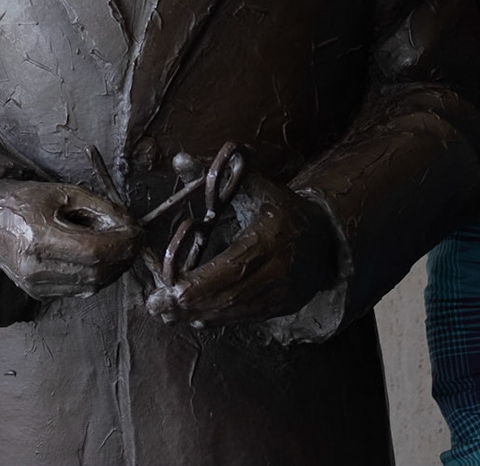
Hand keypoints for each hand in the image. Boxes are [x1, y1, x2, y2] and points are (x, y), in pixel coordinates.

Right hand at [0, 179, 141, 299]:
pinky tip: (102, 258)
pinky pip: (80, 290)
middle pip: (96, 273)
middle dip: (124, 257)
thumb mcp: (64, 192)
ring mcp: (36, 285)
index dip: (122, 244)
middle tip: (135, 238)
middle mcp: (36, 268)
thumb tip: (128, 225)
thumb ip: (99, 208)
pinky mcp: (38, 293)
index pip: (94, 251)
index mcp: (39, 238)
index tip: (137, 231)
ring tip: (119, 246)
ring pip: (92, 286)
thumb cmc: (25, 200)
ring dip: (114, 268)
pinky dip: (98, 276)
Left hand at [144, 172, 338, 325]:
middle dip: (189, 304)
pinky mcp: (281, 307)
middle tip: (155, 306)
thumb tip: (180, 159)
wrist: (323, 238)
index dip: (199, 283)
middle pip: (228, 296)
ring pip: (235, 312)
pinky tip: (194, 318)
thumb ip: (217, 176)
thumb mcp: (253, 187)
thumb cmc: (280, 209)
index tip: (169, 290)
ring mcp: (281, 294)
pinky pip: (245, 318)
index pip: (231, 268)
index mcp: (270, 239)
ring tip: (166, 315)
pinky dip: (218, 319)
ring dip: (198, 315)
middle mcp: (277, 271)